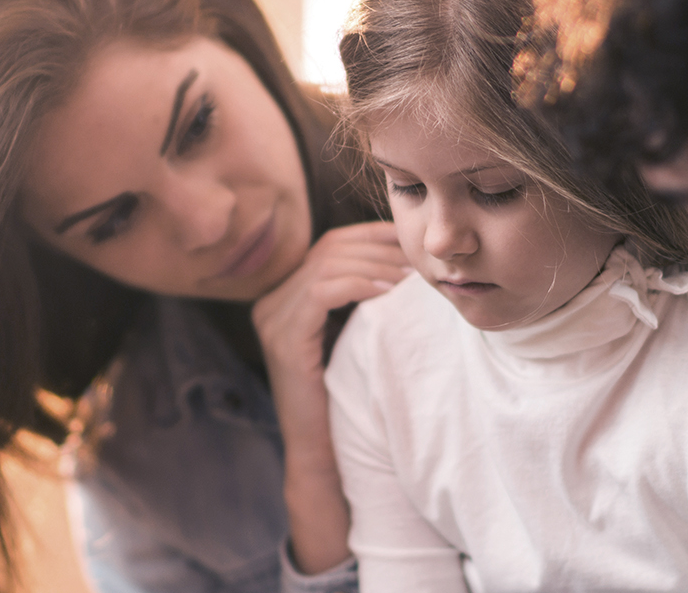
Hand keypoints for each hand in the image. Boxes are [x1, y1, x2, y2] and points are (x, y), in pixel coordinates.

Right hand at [250, 221, 408, 574]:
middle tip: (417, 259)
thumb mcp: (354, 336)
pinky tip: (386, 292)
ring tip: (408, 276)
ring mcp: (273, 320)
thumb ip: (361, 299)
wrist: (324, 452)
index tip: (410, 237)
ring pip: (327, 265)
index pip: (330, 244)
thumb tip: (404, 262)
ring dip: (375, 264)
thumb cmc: (348, 393)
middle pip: (329, 250)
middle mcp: (270, 303)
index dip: (371, 235)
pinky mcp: (284, 340)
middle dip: (378, 248)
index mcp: (284, 296)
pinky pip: (321, 292)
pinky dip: (358, 284)